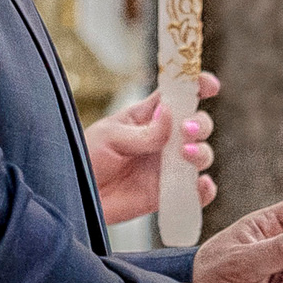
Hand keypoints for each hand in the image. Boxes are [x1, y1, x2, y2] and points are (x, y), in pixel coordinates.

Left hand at [84, 74, 218, 225]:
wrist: (72, 197)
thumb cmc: (85, 158)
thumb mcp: (110, 137)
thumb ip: (144, 132)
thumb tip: (171, 115)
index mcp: (148, 117)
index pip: (178, 95)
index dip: (197, 86)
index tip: (209, 86)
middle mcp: (163, 140)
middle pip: (197, 124)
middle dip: (200, 124)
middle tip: (186, 130)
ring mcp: (167, 167)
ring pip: (201, 154)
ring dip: (201, 152)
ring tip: (185, 154)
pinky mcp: (166, 194)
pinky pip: (194, 192)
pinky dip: (205, 189)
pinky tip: (201, 184)